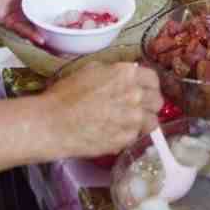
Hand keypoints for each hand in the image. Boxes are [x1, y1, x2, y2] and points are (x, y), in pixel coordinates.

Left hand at [0, 0, 71, 44]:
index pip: (54, 2)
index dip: (65, 8)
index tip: (80, 15)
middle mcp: (29, 4)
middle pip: (46, 17)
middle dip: (58, 25)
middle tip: (73, 33)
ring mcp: (20, 13)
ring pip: (36, 27)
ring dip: (47, 34)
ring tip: (60, 42)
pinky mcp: (9, 21)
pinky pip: (22, 30)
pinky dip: (32, 35)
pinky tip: (41, 39)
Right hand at [41, 61, 164, 159]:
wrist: (52, 123)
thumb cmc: (65, 94)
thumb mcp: (91, 71)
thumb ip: (115, 72)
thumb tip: (126, 75)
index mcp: (127, 74)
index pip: (153, 79)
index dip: (149, 86)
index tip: (144, 91)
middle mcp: (136, 94)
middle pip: (157, 101)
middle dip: (149, 105)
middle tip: (136, 109)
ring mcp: (133, 118)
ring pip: (152, 122)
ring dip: (143, 122)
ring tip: (127, 124)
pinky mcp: (126, 139)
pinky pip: (136, 137)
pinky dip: (128, 136)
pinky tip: (114, 134)